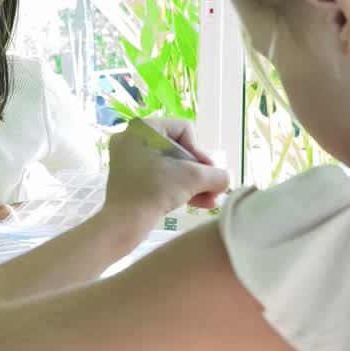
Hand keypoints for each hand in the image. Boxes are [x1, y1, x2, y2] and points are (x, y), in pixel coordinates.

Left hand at [102, 118, 229, 227]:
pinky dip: (176, 187)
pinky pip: (159, 175)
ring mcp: (128, 157)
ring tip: (209, 200)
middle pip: (179, 149)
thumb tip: (225, 179)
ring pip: (170, 165)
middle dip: (198, 172)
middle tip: (211, 188)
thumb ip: (216, 175)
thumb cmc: (155, 192)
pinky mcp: (128, 177)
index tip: (205, 174)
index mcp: (142, 127)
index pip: (185, 130)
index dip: (200, 152)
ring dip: (192, 182)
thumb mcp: (193, 179)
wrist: (124, 223)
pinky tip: (198, 202)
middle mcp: (132, 137)